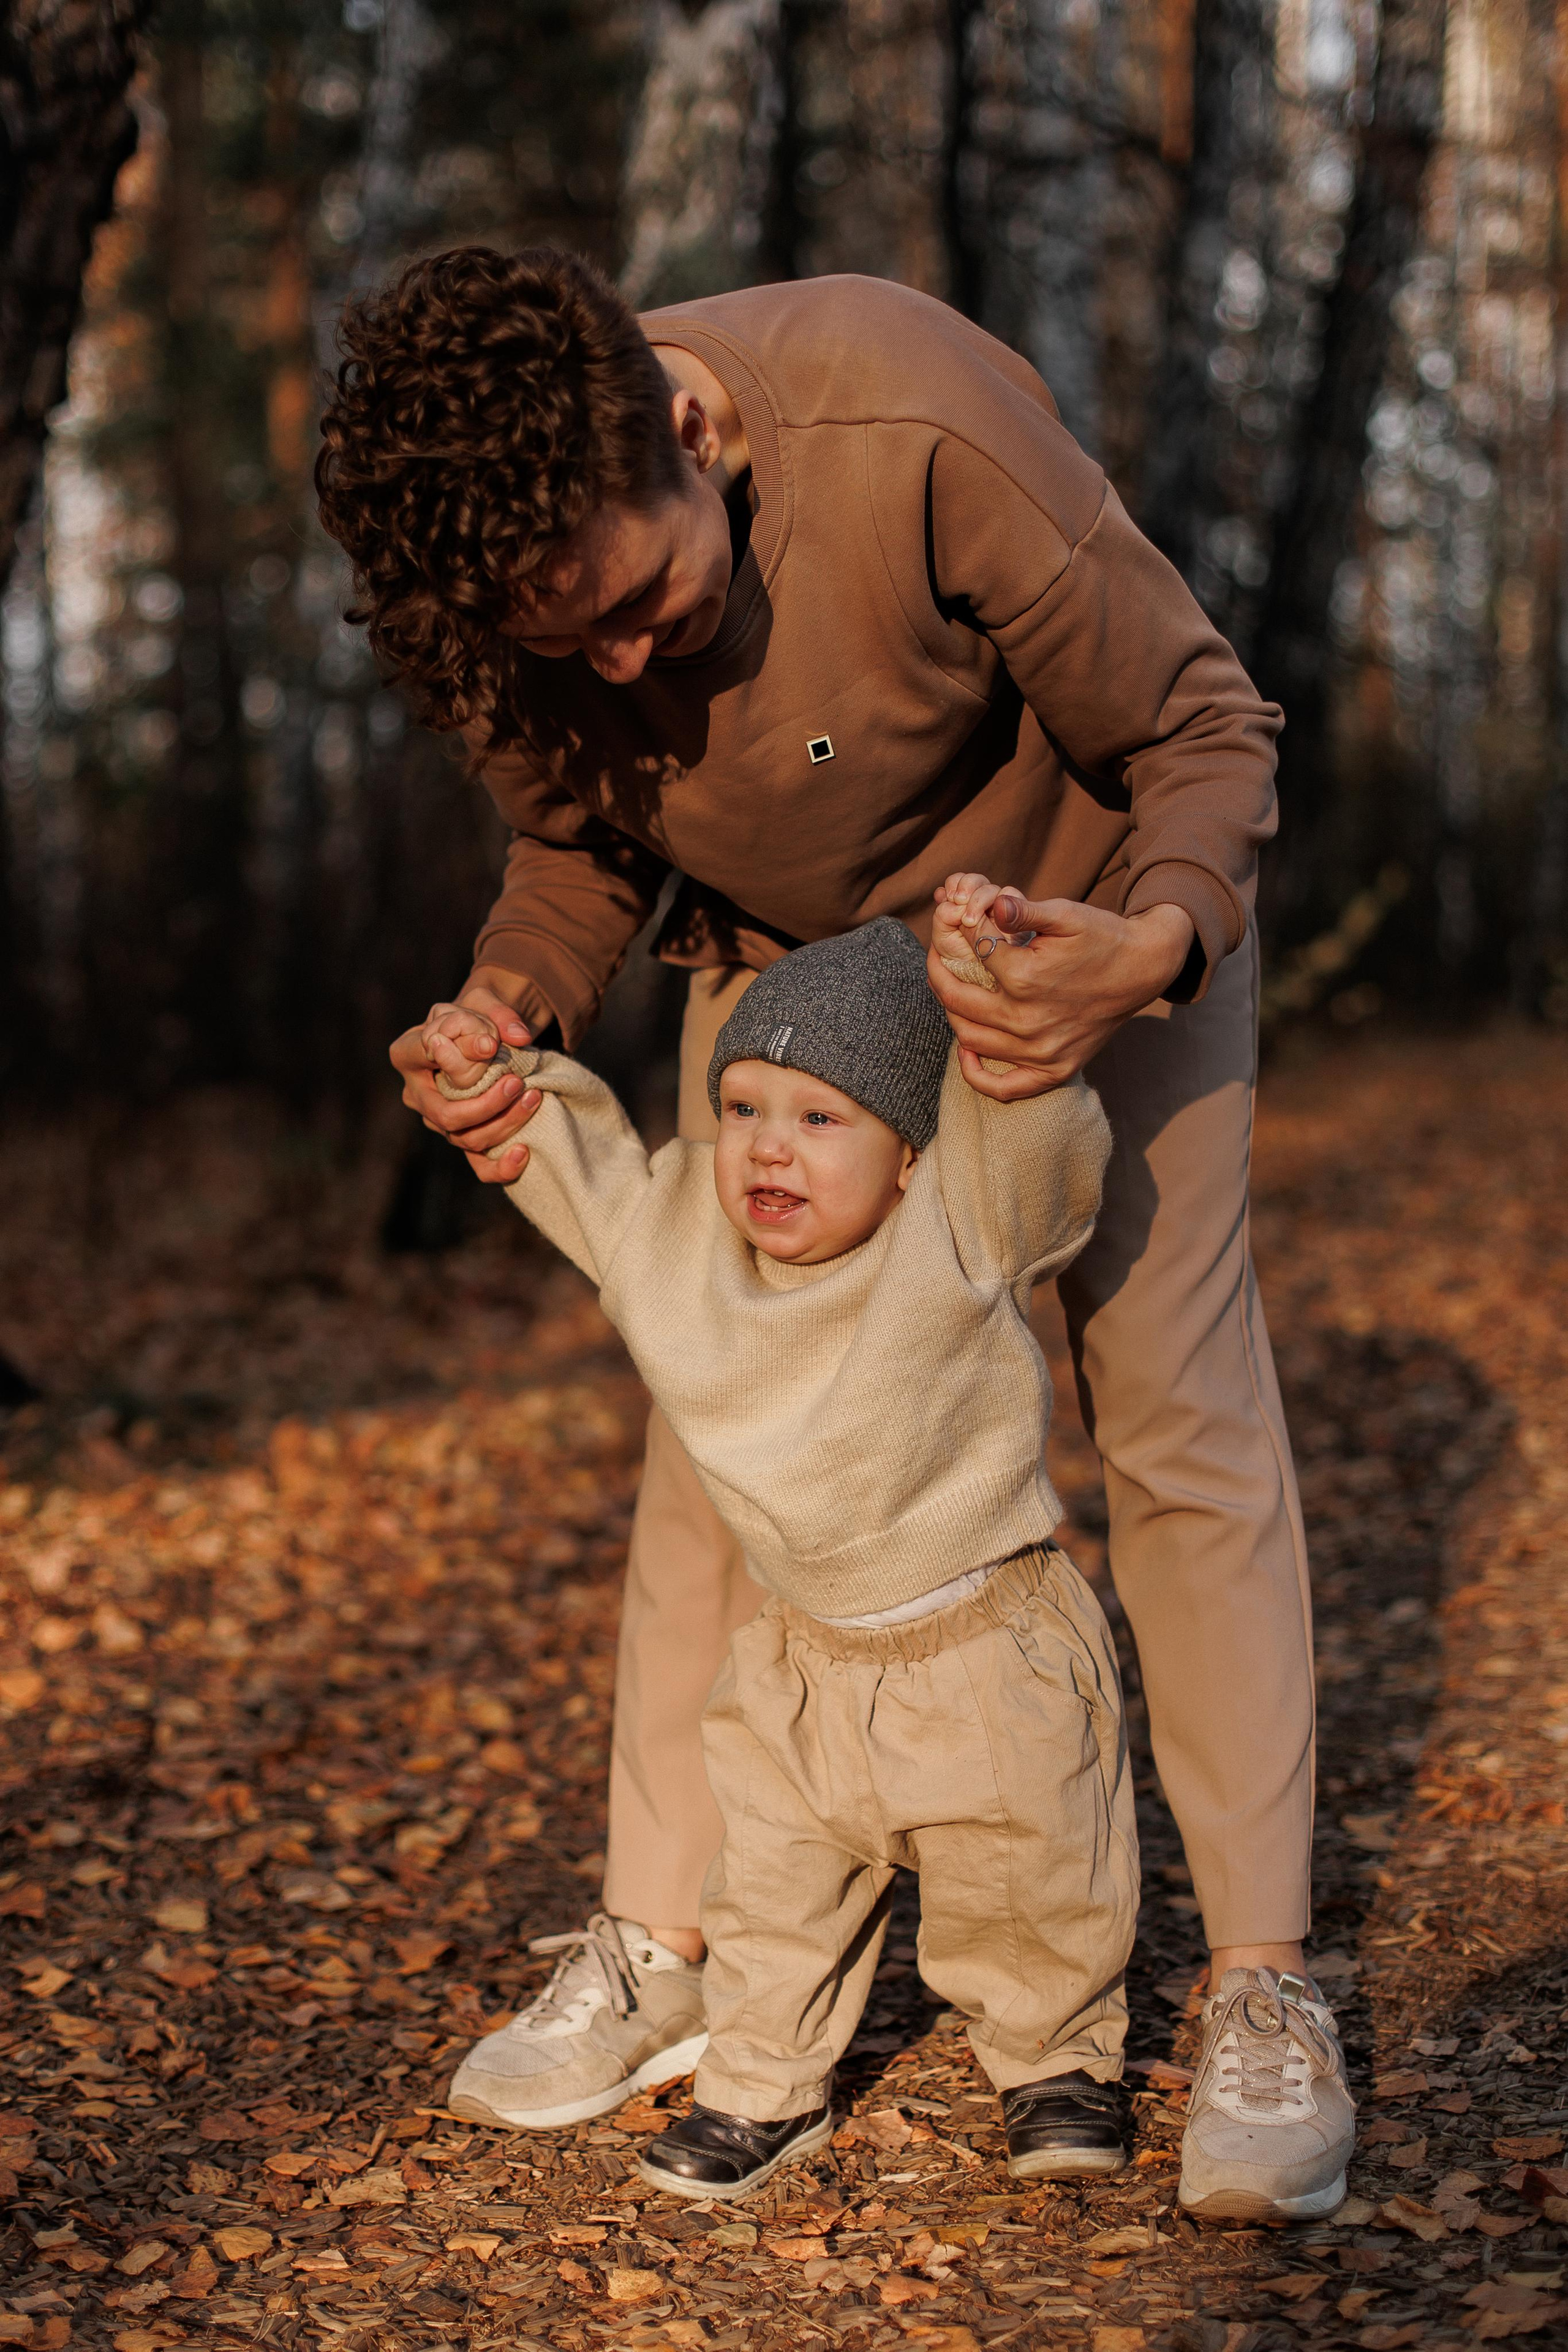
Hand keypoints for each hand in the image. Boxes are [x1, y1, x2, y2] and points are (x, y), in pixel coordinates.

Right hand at [389, 974, 542, 1184]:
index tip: (491, 1046)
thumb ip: (498, 1014)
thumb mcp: (484, 1001)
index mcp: (408, 1054)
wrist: (488, 1040)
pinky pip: (479, 1166)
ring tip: (534, 1097)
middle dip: (486, 1105)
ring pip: (467, 1139)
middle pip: (446, 1115)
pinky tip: (524, 1152)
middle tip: (517, 1083)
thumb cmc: (476, 1017)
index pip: (417, 1058)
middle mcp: (418, 1094)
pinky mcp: (465, 1139)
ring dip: (505, 1123)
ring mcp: (440, 1121)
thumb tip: (518, 1038)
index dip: (452, 1058)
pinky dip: (502, 1167)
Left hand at [926, 883, 1196, 1096]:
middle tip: (940, 955)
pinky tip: (967, 1051)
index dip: (958, 933)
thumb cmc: (1102, 936)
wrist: (1143, 968)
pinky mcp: (1054, 1069)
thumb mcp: (1066, 913)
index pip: (971, 955)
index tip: (958, 922)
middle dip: (940, 972)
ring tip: (952, 990)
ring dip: (952, 1013)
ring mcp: (1041, 1051)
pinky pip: (1004, 1088)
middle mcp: (1028, 1021)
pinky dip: (977, 1075)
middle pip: (957, 1001)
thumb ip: (1024, 909)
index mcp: (1025, 978)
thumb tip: (992, 902)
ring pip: (970, 1039)